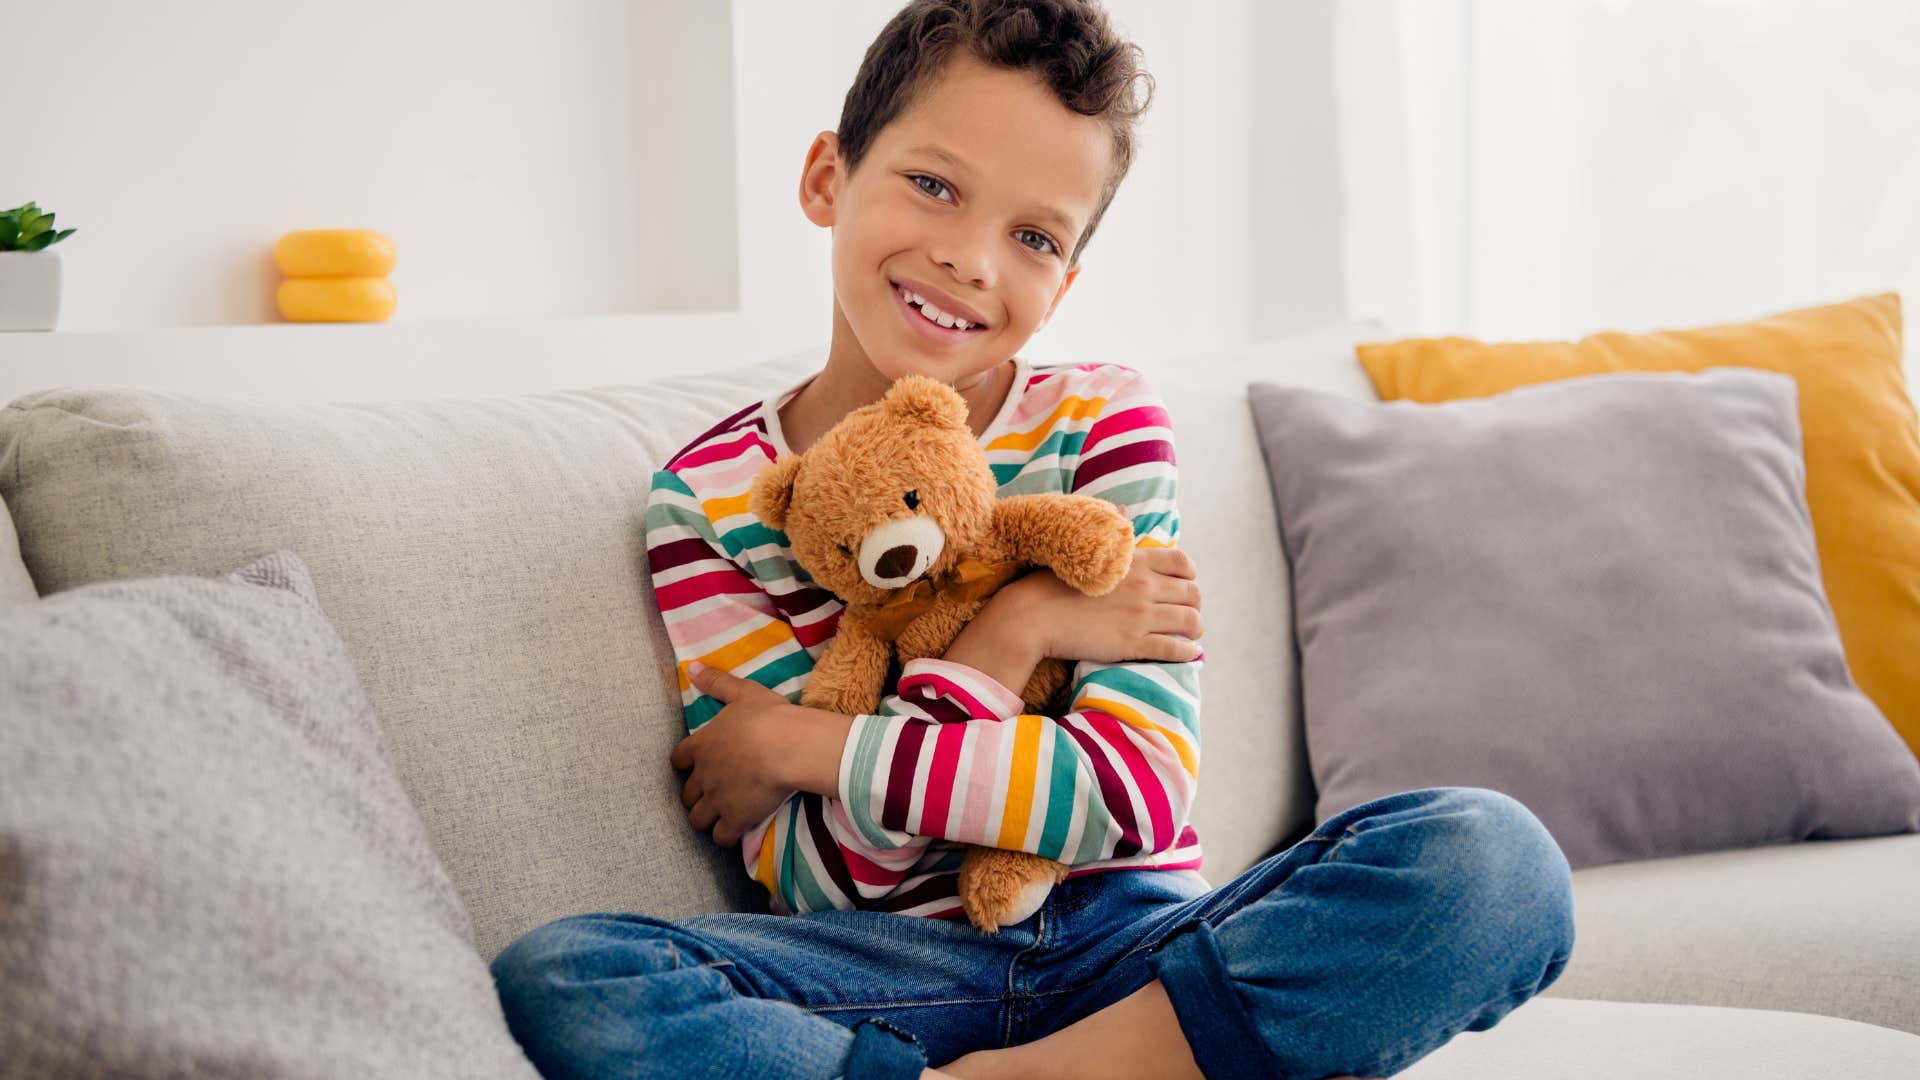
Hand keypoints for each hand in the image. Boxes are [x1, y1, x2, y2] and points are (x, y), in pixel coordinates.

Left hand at [671, 662, 802, 846]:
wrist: (787, 747)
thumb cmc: (767, 716)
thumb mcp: (742, 692)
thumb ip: (716, 682)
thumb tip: (691, 667)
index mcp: (702, 745)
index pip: (678, 760)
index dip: (684, 764)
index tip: (692, 766)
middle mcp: (703, 776)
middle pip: (687, 794)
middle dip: (695, 795)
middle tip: (711, 793)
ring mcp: (717, 800)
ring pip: (697, 819)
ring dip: (706, 818)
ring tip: (719, 816)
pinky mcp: (735, 819)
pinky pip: (720, 837)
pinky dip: (724, 835)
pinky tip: (734, 831)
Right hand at [1004, 546, 1202, 664]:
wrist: (1034, 615)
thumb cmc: (1053, 581)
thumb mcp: (1085, 547)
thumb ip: (1112, 531)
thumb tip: (1125, 511)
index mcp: (1135, 562)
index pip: (1182, 563)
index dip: (1189, 574)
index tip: (1184, 584)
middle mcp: (1145, 587)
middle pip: (1192, 593)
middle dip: (1194, 604)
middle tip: (1185, 612)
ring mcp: (1141, 616)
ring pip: (1191, 622)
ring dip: (1195, 628)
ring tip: (1189, 635)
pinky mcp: (1133, 643)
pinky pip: (1175, 649)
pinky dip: (1187, 653)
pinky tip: (1187, 654)